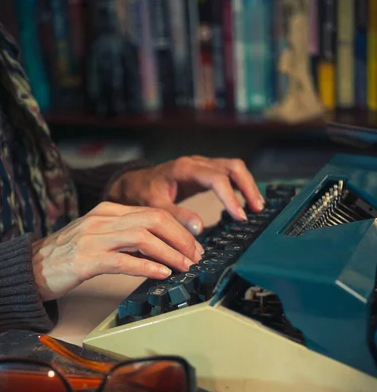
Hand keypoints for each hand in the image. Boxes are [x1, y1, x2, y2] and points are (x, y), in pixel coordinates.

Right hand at [31, 202, 203, 301]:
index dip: (180, 228)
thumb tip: (163, 248)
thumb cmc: (68, 255)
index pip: (153, 212)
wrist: (32, 267)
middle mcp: (102, 219)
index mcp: (108, 210)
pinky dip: (147, 266)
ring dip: (170, 253)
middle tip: (196, 255)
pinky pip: (123, 260)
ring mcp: (93, 237)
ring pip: (142, 238)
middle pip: (153, 220)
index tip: (195, 245)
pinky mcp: (86, 259)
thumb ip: (127, 237)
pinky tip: (162, 273)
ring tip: (185, 266)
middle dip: (181, 238)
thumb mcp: (100, 236)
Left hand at [108, 156, 264, 234]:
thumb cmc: (143, 194)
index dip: (230, 197)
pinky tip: (246, 202)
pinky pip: (229, 174)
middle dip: (248, 187)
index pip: (216, 178)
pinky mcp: (205, 172)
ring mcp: (202, 166)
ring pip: (234, 168)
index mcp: (184, 169)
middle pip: (232, 167)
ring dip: (248, 186)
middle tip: (257, 209)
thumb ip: (176, 216)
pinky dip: (240, 186)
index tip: (240, 216)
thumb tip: (200, 228)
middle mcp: (197, 163)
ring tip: (257, 207)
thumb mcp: (155, 207)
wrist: (135, 184)